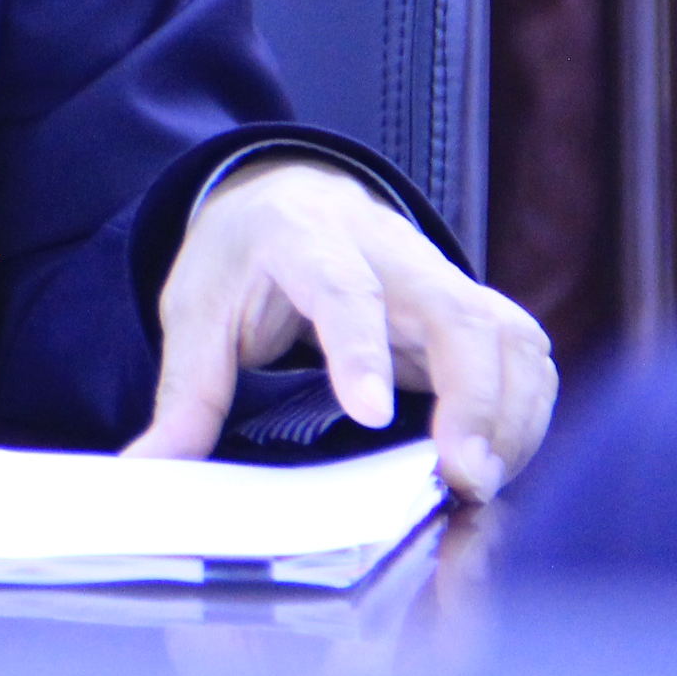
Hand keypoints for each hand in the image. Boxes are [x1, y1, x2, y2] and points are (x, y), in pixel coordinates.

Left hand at [123, 157, 554, 500]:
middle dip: (472, 396)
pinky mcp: (473, 306)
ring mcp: (440, 275)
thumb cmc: (241, 256)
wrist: (288, 194)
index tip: (370, 412)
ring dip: (510, 412)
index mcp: (303, 240)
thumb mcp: (194, 310)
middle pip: (453, 312)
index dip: (361, 351)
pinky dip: (528, 408)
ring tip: (479, 482)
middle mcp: (387, 252)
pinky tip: (502, 458)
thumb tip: (147, 468)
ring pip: (505, 333)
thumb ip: (185, 391)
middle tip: (459, 475)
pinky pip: (524, 352)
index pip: (340, 291)